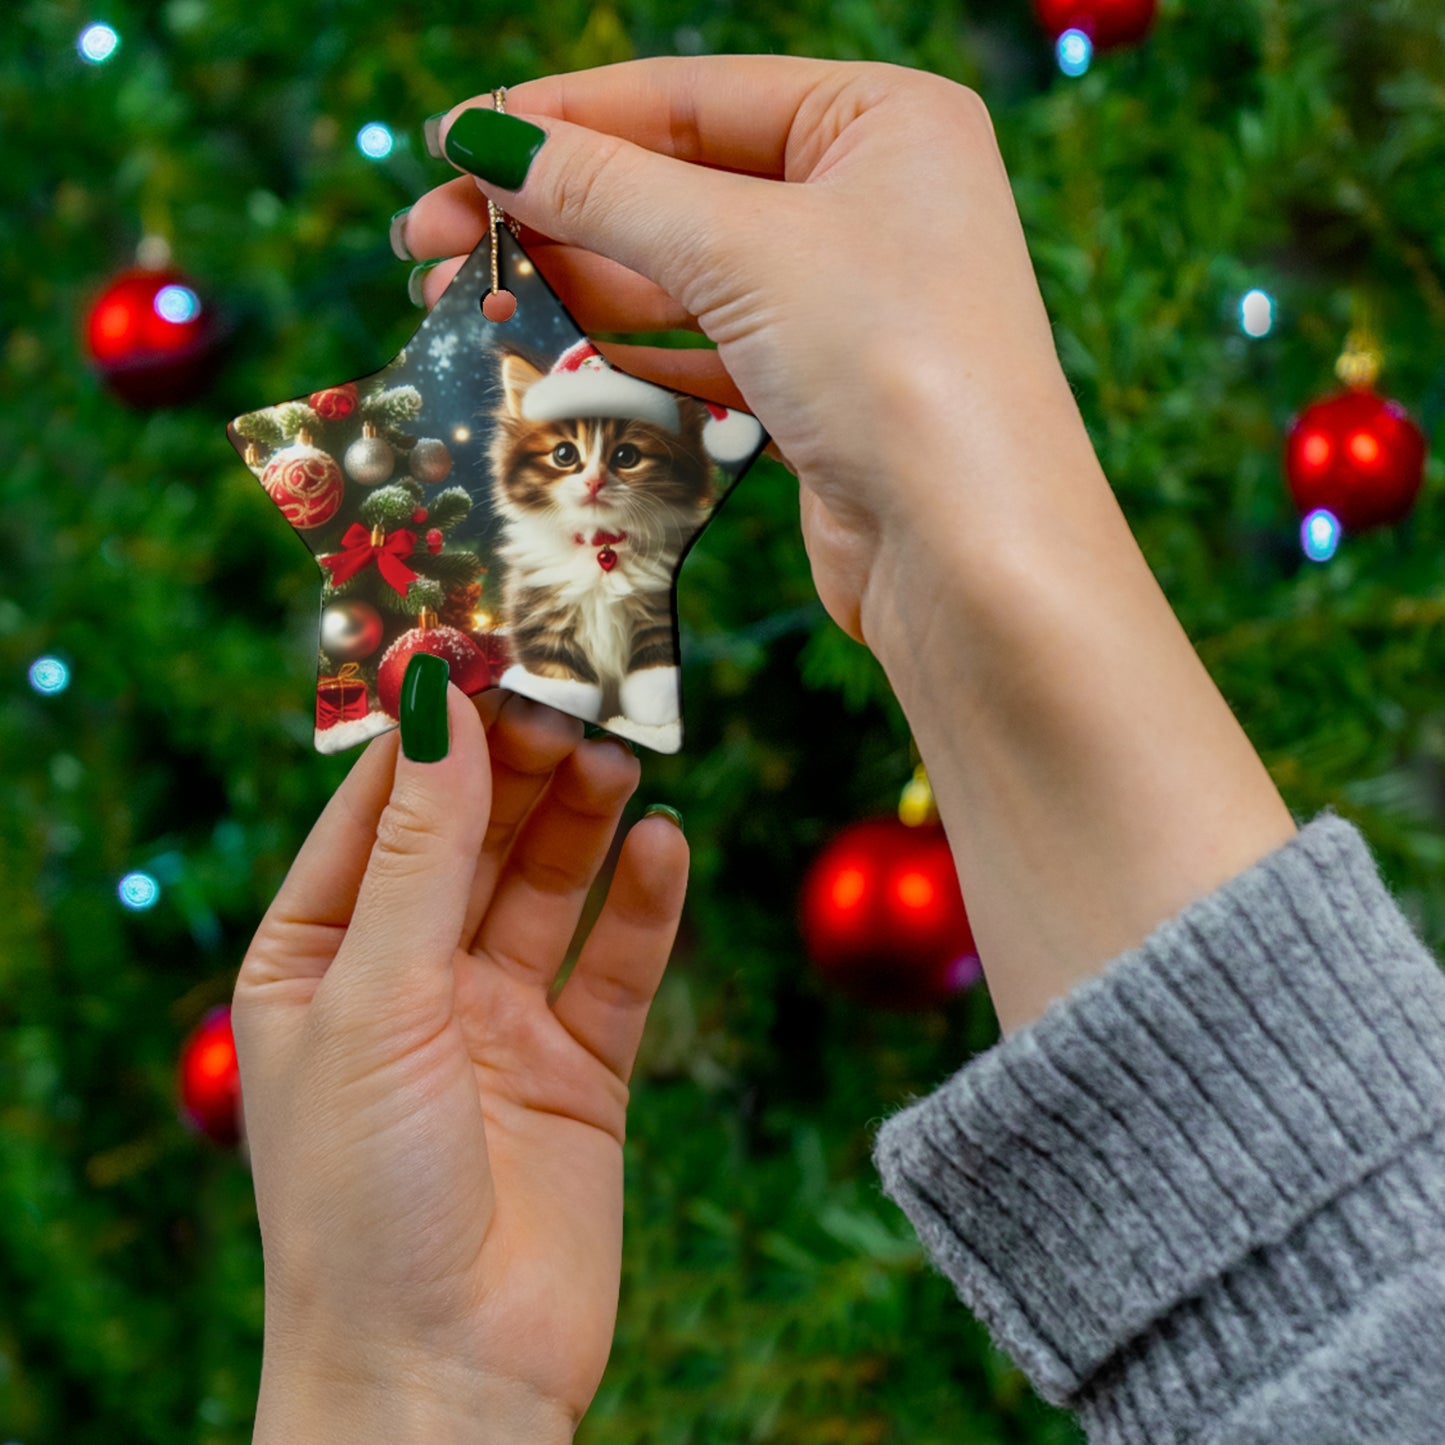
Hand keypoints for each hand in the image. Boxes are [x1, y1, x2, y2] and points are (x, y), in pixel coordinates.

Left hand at [233, 691, 687, 1441]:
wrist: (446, 1379)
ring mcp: (498, 1021)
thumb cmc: (363, 1197)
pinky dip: (644, 904)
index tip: (483, 641)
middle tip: (575, 693)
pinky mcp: (580, 1067)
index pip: (379, 809)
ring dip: (583, 819)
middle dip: (520, 764)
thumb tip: (438, 700)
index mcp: (320, 957)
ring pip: (549, 885)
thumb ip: (421, 850)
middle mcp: (409, 978)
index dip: (431, 727)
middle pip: (474, 835)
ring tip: (621, 753)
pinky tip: (665, 846)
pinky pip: (617, 963)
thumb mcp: (377, 998)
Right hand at [401, 56, 1093, 644]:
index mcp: (881, 119)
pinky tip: (539, 344)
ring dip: (571, 281)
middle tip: (427, 239)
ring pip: (679, 271)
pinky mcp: (819, 387)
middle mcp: (869, 198)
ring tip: (461, 295)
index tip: (451, 143)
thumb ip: (608, 189)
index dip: (559, 118)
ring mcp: (845, 298)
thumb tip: (487, 140)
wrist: (971, 553)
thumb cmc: (893, 365)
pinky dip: (622, 345)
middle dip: (551, 209)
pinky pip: (700, 344)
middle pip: (674, 183)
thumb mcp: (742, 249)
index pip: (687, 95)